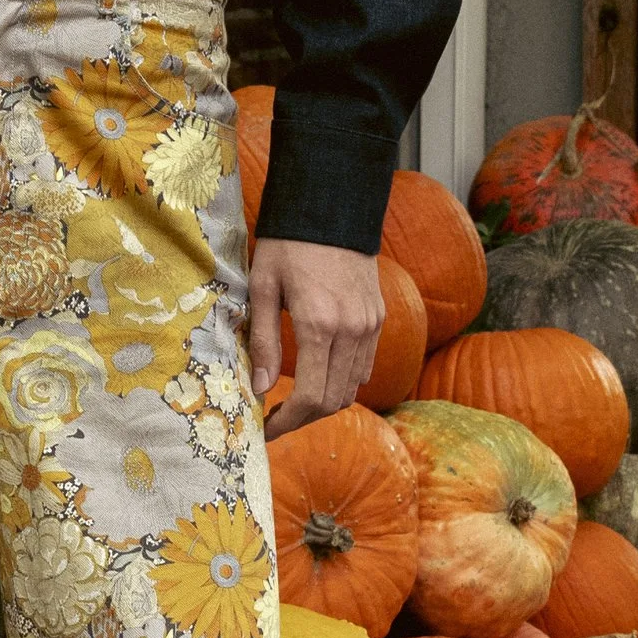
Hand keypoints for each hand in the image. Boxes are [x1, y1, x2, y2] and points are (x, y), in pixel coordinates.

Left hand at [249, 238, 382, 436]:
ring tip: (293, 399)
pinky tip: (318, 373)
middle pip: (333, 401)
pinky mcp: (378, 319)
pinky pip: (364, 366)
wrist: (332, 208)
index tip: (266, 429)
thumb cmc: (289, 245)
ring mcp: (370, 326)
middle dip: (303, 418)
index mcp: (319, 325)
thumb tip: (259, 389)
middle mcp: (352, 331)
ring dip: (323, 402)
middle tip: (276, 418)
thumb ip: (262, 341)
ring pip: (352, 388)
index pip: (309, 396)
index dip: (287, 422)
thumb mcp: (263, 288)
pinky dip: (342, 381)